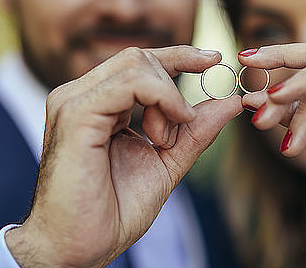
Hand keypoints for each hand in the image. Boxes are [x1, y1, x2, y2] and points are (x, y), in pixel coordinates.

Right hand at [5, 46, 241, 267]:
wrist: (77, 250)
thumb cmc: (112, 211)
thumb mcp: (166, 163)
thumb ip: (194, 132)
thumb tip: (232, 102)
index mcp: (96, 104)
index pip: (139, 62)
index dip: (178, 55)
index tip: (213, 59)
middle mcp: (80, 95)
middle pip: (139, 57)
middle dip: (175, 80)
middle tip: (183, 123)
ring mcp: (73, 102)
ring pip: (136, 64)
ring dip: (167, 97)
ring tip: (164, 139)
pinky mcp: (75, 114)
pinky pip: (129, 83)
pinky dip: (160, 98)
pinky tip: (164, 130)